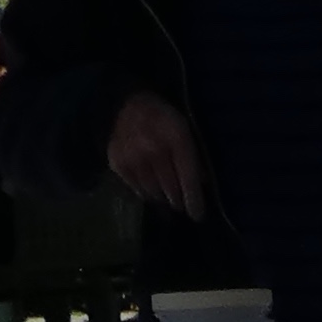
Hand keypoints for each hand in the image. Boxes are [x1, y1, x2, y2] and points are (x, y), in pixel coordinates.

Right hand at [106, 88, 208, 214]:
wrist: (127, 105)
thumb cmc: (163, 120)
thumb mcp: (186, 131)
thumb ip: (195, 158)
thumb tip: (203, 186)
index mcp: (176, 139)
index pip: (188, 178)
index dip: (194, 200)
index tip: (198, 216)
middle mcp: (154, 150)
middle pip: (171, 190)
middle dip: (178, 200)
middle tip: (180, 202)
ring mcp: (134, 158)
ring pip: (154, 194)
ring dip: (162, 196)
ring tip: (164, 189)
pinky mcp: (118, 165)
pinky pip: (138, 190)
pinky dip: (146, 191)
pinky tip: (149, 181)